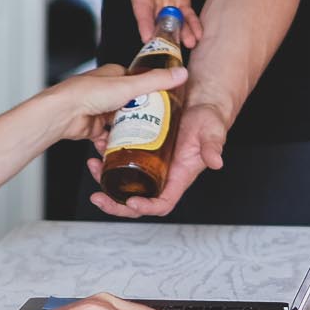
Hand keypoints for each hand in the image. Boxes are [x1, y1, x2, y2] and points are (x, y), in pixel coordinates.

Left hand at [42, 63, 188, 151]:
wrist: (63, 113)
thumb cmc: (87, 93)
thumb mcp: (129, 85)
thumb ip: (156, 81)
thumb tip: (180, 73)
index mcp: (114, 75)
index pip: (139, 81)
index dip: (151, 91)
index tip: (164, 102)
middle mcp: (106, 91)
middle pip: (131, 105)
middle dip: (140, 115)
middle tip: (154, 124)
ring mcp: (99, 110)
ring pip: (120, 122)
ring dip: (127, 131)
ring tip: (140, 138)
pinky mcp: (93, 127)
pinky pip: (108, 137)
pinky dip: (113, 142)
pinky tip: (119, 146)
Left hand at [87, 101, 230, 218]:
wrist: (200, 101)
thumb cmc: (208, 120)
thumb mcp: (212, 131)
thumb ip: (213, 146)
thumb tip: (216, 162)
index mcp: (178, 177)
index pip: (162, 203)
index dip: (146, 207)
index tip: (131, 202)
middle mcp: (162, 174)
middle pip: (136, 199)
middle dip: (115, 202)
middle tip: (97, 197)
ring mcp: (149, 162)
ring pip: (124, 180)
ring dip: (105, 178)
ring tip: (93, 163)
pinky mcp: (141, 148)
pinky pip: (121, 160)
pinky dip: (106, 157)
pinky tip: (99, 145)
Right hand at [121, 0, 201, 47]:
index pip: (140, 6)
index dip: (143, 21)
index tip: (146, 37)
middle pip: (156, 20)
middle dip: (165, 34)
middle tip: (173, 48)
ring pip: (173, 20)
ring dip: (181, 33)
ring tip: (191, 44)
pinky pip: (186, 13)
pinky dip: (192, 24)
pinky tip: (198, 34)